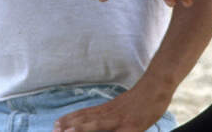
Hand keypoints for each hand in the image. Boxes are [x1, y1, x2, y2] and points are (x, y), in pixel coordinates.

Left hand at [52, 86, 169, 131]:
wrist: (157, 85)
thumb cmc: (142, 98)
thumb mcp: (122, 105)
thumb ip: (110, 113)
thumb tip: (99, 118)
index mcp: (108, 109)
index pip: (85, 114)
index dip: (70, 119)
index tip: (56, 123)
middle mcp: (111, 113)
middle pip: (87, 119)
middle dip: (70, 125)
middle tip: (55, 129)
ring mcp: (121, 119)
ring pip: (98, 124)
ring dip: (82, 128)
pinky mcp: (133, 126)